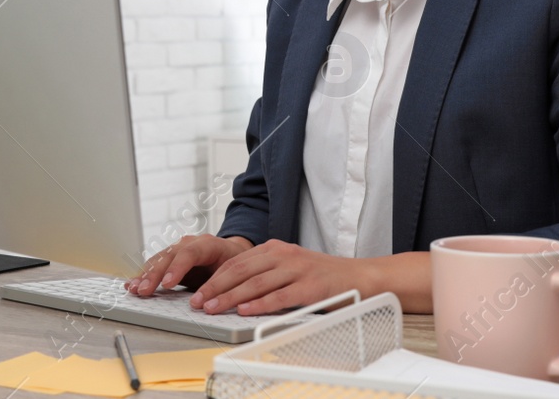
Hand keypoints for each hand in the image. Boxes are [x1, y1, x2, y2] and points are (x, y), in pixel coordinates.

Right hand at [126, 234, 251, 295]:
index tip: (167, 284)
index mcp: (209, 244)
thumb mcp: (235, 273)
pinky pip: (155, 264)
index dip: (177, 268)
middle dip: (154, 274)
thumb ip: (221, 285)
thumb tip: (207, 302)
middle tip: (144, 290)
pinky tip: (132, 283)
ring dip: (145, 275)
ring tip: (134, 289)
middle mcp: (190, 243)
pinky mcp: (171, 258)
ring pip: (159, 258)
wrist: (232, 253)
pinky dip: (144, 275)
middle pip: (169, 255)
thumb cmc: (235, 264)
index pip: (190, 253)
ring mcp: (179, 249)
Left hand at [188, 239, 383, 315]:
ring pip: (255, 283)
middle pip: (241, 271)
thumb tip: (233, 289)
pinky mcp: (309, 287)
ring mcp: (297, 270)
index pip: (236, 262)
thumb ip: (265, 271)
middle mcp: (283, 255)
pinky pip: (279, 296)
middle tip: (199, 302)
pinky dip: (259, 304)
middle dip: (215, 287)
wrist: (360, 276)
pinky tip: (244, 310)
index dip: (215, 277)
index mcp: (275, 248)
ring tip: (213, 308)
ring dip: (230, 297)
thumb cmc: (322, 275)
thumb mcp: (290, 265)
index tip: (199, 291)